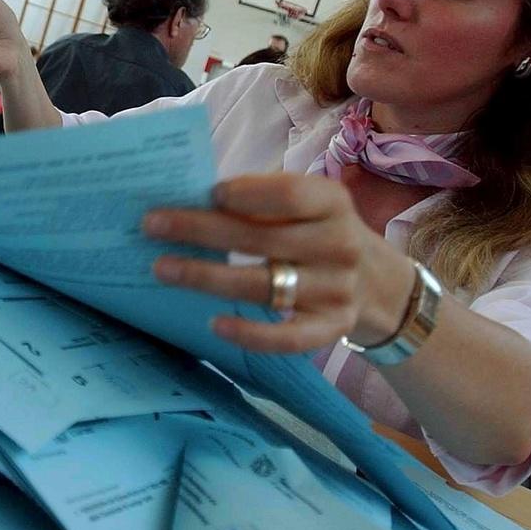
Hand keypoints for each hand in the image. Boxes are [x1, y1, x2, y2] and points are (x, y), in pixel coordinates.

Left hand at [143, 173, 414, 352]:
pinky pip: (287, 337)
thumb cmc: (318, 233)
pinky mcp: (330, 328)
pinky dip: (251, 333)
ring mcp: (336, 290)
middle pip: (261, 238)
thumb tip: (189, 198)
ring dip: (206, 277)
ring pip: (262, 285)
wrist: (378, 284)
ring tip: (162, 268)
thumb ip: (262, 200)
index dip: (250, 193)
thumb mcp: (308, 205)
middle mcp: (338, 245)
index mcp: (331, 203)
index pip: (291, 195)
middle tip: (152, 225)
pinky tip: (214, 324)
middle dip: (200, 230)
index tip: (209, 192)